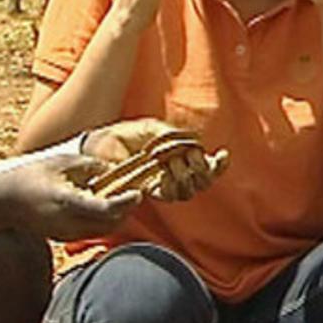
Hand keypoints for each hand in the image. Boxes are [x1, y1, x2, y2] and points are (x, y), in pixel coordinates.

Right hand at [0, 154, 139, 240]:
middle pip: (110, 224)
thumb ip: (90, 165)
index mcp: (67, 201)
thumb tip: (112, 169)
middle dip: (125, 210)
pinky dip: (102, 221)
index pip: (106, 209)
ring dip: (115, 217)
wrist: (2, 201)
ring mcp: (65, 234)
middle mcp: (68, 223)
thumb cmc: (31, 176)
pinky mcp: (63, 238)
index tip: (138, 192)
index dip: (126, 202)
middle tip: (132, 193)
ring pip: (103, 231)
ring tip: (117, 197)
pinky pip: (92, 232)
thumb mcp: (61, 161)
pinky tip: (99, 205)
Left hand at [83, 117, 228, 200]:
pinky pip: (167, 194)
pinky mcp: (149, 190)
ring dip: (184, 177)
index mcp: (181, 156)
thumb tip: (193, 146)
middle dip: (199, 170)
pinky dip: (169, 186)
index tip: (222, 154)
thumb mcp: (152, 128)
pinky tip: (163, 176)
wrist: (100, 145)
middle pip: (202, 181)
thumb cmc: (126, 135)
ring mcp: (164, 182)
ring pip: (188, 190)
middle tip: (187, 159)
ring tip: (170, 166)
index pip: (208, 166)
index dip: (219, 165)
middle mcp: (176, 172)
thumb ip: (172, 135)